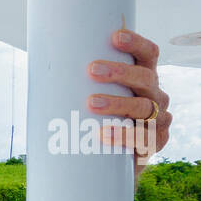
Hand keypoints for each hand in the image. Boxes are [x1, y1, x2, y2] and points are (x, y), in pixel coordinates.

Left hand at [86, 28, 171, 184]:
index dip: (136, 44)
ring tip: (91, 103)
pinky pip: (143, 138)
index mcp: (144, 79)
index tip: (114, 37)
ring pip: (143, 107)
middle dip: (119, 72)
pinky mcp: (155, 143)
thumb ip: (81, 85)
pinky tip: (104, 134)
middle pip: (146, 78)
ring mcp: (159, 119)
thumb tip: (41, 69)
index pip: (148, 54)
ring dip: (117, 103)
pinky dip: (123, 135)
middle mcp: (156, 96)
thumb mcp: (94, 100)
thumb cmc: (99, 123)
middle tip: (92, 70)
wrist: (113, 164)